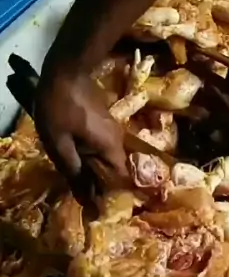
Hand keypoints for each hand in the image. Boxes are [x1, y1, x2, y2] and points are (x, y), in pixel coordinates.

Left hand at [34, 66, 127, 198]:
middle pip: (116, 170)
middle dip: (103, 185)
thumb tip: (86, 197)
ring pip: (108, 158)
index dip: (112, 195)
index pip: (122, 179)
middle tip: (86, 197)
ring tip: (80, 182)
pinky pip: (102, 147)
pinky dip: (93, 157)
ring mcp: (112, 129)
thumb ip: (73, 170)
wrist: (66, 70)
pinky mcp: (104, 122)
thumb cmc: (60, 106)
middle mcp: (117, 139)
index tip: (100, 206)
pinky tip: (78, 161)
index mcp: (110, 146)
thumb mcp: (59, 142)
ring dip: (96, 171)